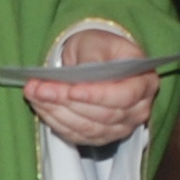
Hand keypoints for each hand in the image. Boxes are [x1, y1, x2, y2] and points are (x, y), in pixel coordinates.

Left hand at [28, 27, 155, 149]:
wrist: (96, 59)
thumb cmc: (101, 48)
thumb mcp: (97, 43)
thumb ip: (93, 57)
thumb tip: (83, 73)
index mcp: (144, 82)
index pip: (124, 96)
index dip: (97, 96)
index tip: (71, 90)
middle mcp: (138, 110)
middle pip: (103, 115)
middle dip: (67, 102)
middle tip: (39, 88)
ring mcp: (121, 127)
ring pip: (88, 128)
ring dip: (57, 113)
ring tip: (34, 94)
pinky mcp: (102, 136)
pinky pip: (78, 136)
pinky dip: (56, 122)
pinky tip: (40, 106)